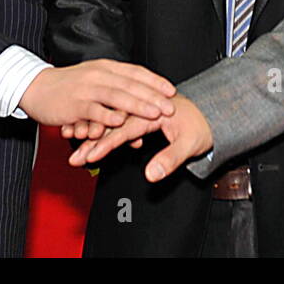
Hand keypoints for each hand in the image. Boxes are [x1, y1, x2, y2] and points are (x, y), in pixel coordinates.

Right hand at [18, 60, 175, 127]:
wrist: (36, 88)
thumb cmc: (68, 88)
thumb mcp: (94, 83)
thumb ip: (114, 96)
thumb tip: (134, 113)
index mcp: (105, 68)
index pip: (135, 72)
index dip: (154, 81)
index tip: (171, 90)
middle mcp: (98, 75)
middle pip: (130, 85)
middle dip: (153, 96)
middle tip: (170, 107)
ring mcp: (86, 89)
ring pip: (117, 96)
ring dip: (138, 106)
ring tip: (154, 114)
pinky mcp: (75, 104)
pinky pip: (95, 110)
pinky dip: (108, 116)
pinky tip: (121, 122)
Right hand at [68, 94, 212, 181]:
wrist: (208, 115)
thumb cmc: (199, 127)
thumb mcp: (188, 144)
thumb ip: (169, 159)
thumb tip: (151, 175)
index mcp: (155, 110)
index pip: (126, 127)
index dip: (108, 142)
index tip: (92, 155)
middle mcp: (143, 108)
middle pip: (112, 125)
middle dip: (92, 143)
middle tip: (76, 159)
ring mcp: (138, 111)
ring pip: (109, 124)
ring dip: (91, 140)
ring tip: (75, 155)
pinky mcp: (135, 117)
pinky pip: (112, 123)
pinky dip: (96, 134)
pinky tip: (83, 145)